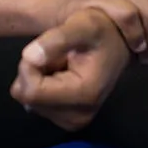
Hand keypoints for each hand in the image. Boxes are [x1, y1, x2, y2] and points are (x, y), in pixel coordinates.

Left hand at [10, 8, 130, 131]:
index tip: (44, 47)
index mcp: (84, 95)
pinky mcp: (67, 121)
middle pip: (28, 97)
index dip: (28, 66)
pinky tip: (62, 74)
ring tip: (62, 63)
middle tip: (57, 55)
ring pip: (29, 100)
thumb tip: (29, 57)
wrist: (119, 43)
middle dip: (34, 71)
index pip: (32, 91)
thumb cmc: (101, 31)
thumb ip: (57, 39)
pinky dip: (43, 86)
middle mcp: (78, 117)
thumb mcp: (81, 25)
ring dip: (39, 77)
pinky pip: (36, 103)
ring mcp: (73, 122)